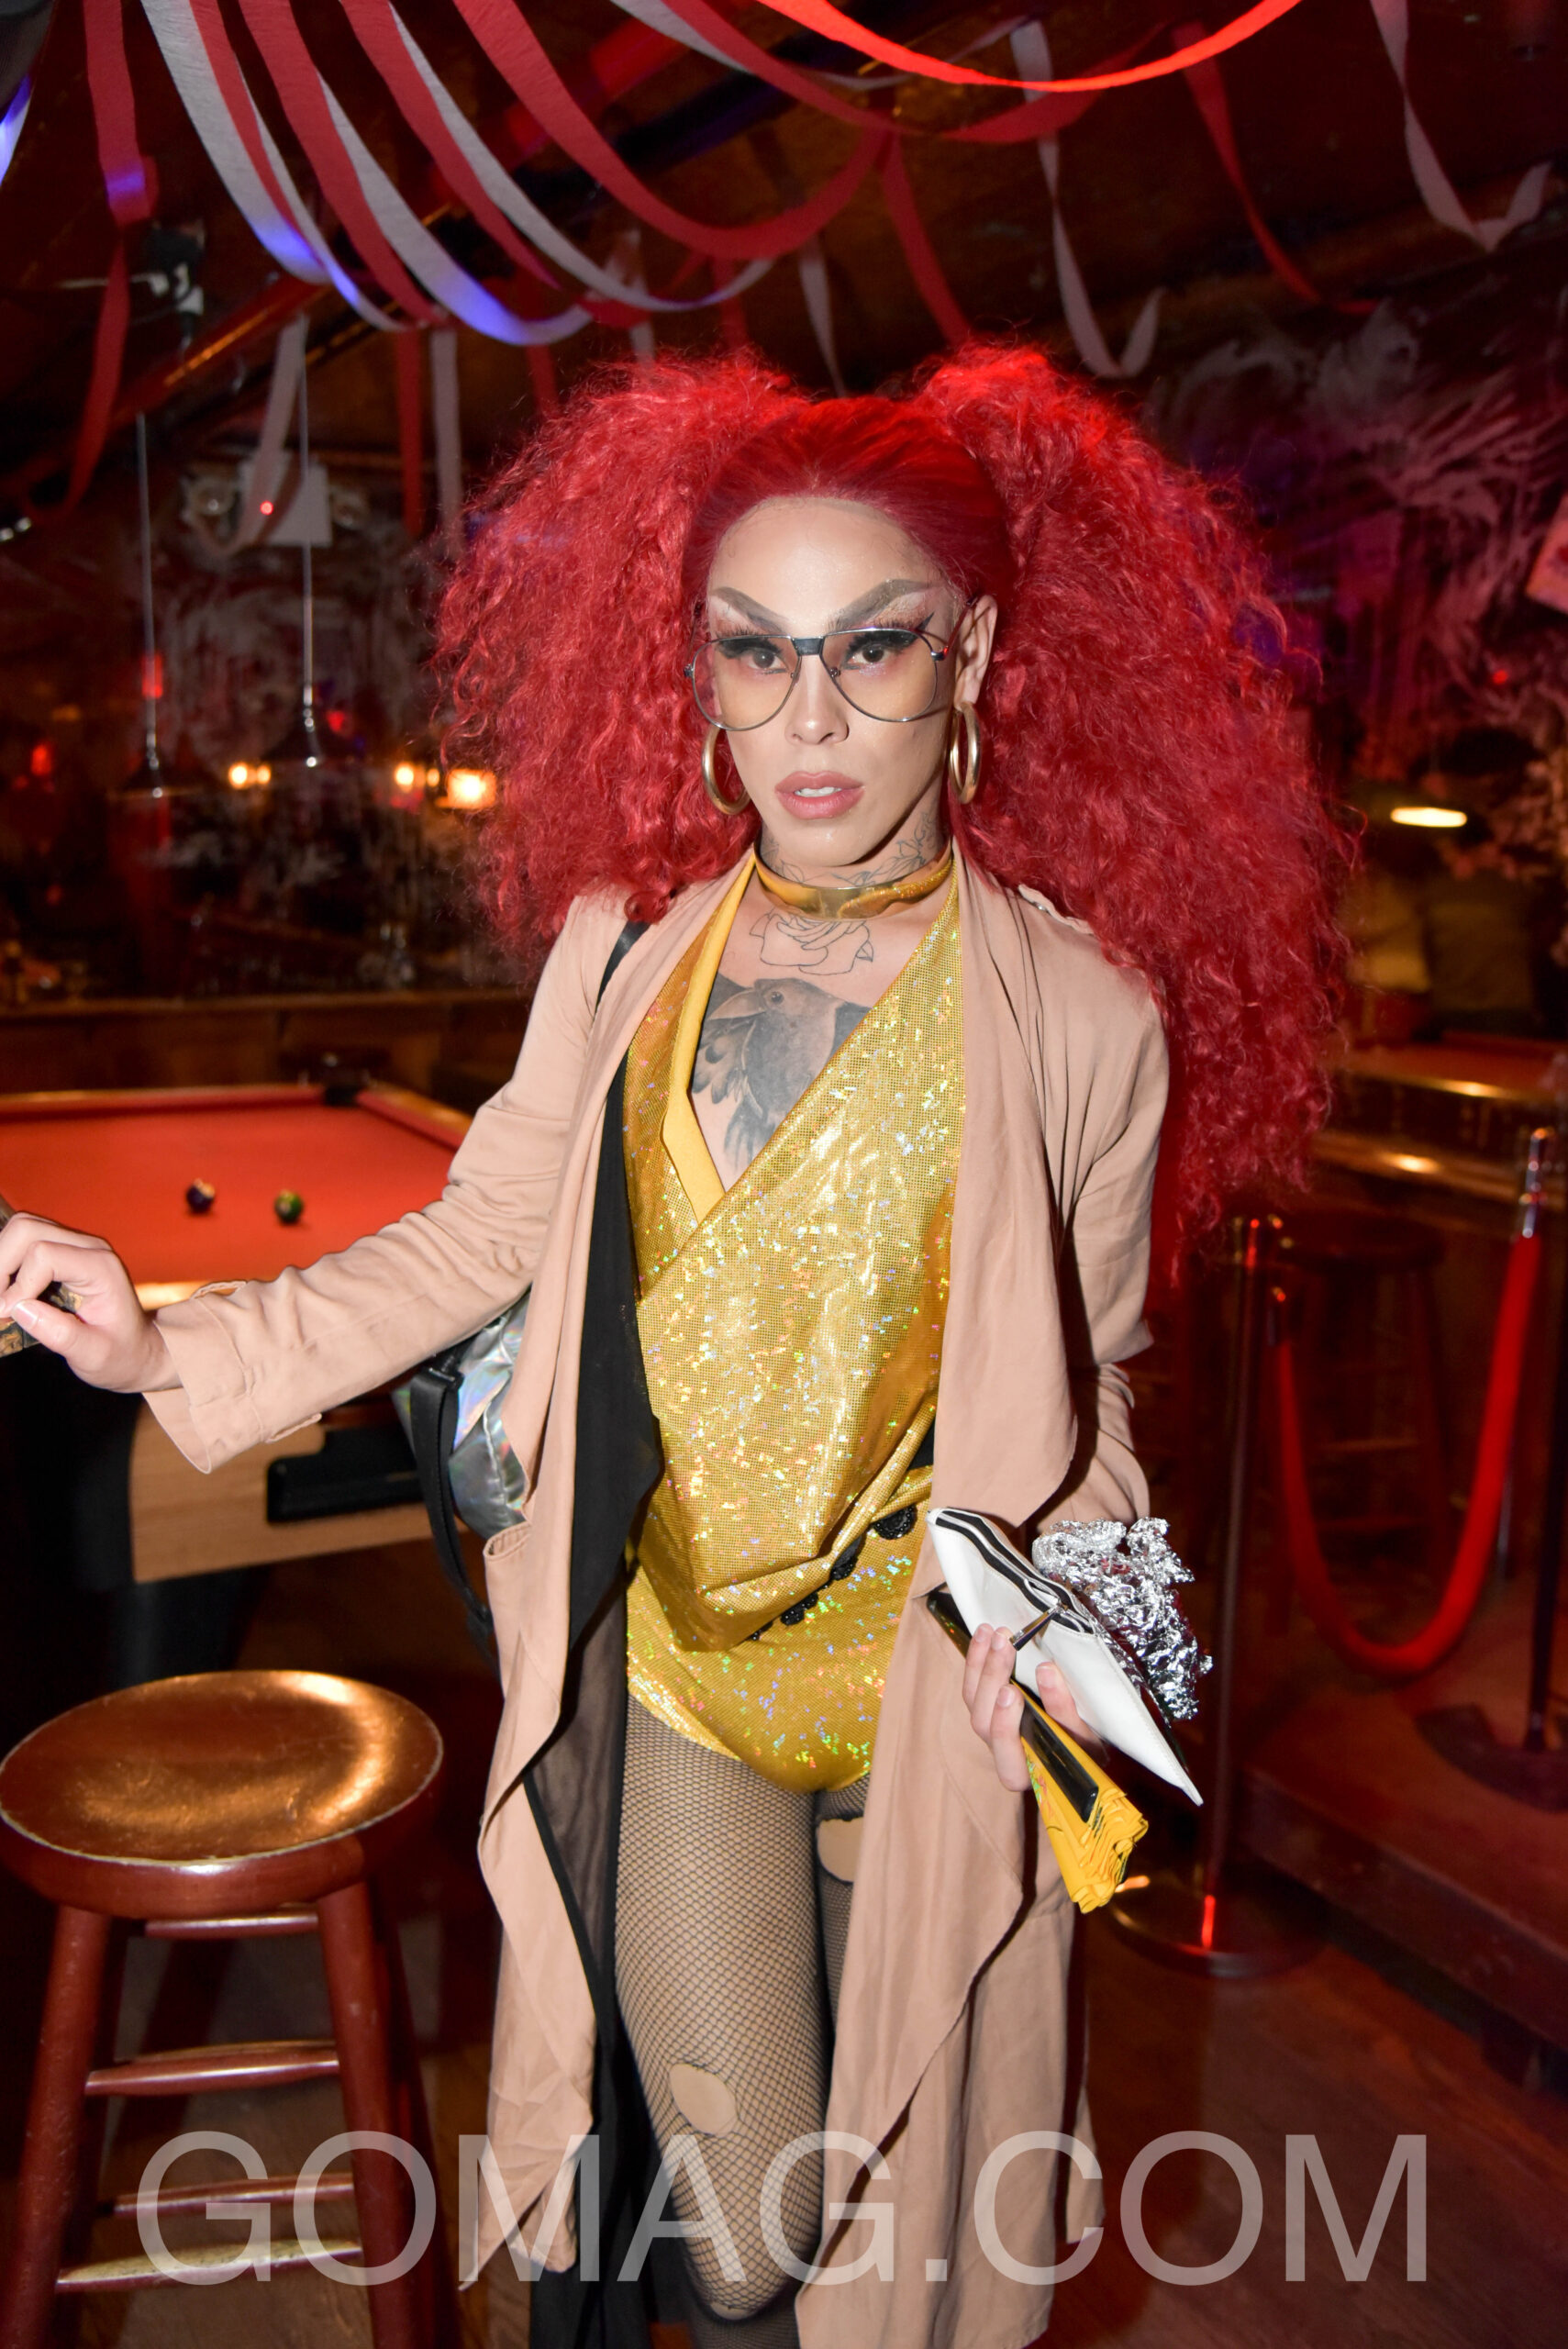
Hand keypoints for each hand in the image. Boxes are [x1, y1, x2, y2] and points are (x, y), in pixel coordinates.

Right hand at [0, 1213, 175, 1392]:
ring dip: (1, 1261)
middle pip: (26, 1229)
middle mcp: (88, 1247)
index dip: (17, 1284)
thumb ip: (61, 1335)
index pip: (44, 1254)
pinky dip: (7, 1261)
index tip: (6, 1315)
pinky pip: (23, 1240)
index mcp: (101, 1268)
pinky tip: (8, 1292)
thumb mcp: (95, 1356)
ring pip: (21, 1228)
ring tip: (1, 1299)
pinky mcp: (61, 1249)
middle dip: (0, 1265)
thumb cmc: (120, 1353)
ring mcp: (74, 1244)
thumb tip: (19, 1309)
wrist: (136, 1347)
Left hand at [963, 1623, 1098, 1793]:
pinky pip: (972, 1687)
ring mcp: (990, 1731)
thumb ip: (1064, 1713)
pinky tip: (985, 1634)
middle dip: (993, 1680)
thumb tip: (1046, 1670)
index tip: (1015, 1691)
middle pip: (983, 1722)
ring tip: (994, 1633)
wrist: (1081, 1746)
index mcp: (1022, 1773)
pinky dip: (977, 1659)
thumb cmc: (1085, 1749)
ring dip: (981, 1665)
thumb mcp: (1085, 1740)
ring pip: (973, 1702)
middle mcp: (1000, 1755)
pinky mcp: (987, 1710)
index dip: (1006, 1723)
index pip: (1007, 1753)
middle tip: (1005, 1645)